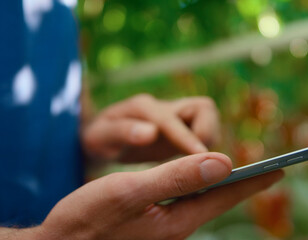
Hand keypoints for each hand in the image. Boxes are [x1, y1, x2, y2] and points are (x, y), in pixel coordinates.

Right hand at [33, 152, 282, 239]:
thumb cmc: (88, 219)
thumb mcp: (130, 192)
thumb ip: (175, 177)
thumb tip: (222, 162)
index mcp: (176, 221)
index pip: (224, 197)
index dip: (253, 180)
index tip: (281, 169)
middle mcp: (175, 227)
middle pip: (217, 200)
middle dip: (242, 183)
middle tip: (268, 170)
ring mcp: (162, 228)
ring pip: (201, 202)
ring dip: (220, 184)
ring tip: (239, 172)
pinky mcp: (149, 225)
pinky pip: (183, 203)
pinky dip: (196, 188)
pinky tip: (196, 182)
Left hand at [82, 94, 220, 162]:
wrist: (102, 138)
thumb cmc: (98, 140)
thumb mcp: (99, 138)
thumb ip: (122, 132)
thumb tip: (150, 133)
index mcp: (142, 108)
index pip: (171, 119)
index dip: (186, 138)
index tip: (199, 158)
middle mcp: (164, 107)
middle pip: (203, 108)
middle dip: (206, 133)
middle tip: (196, 162)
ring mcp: (176, 117)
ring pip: (208, 118)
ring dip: (209, 140)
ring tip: (195, 166)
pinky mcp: (183, 129)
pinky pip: (205, 133)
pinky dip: (206, 149)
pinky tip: (194, 169)